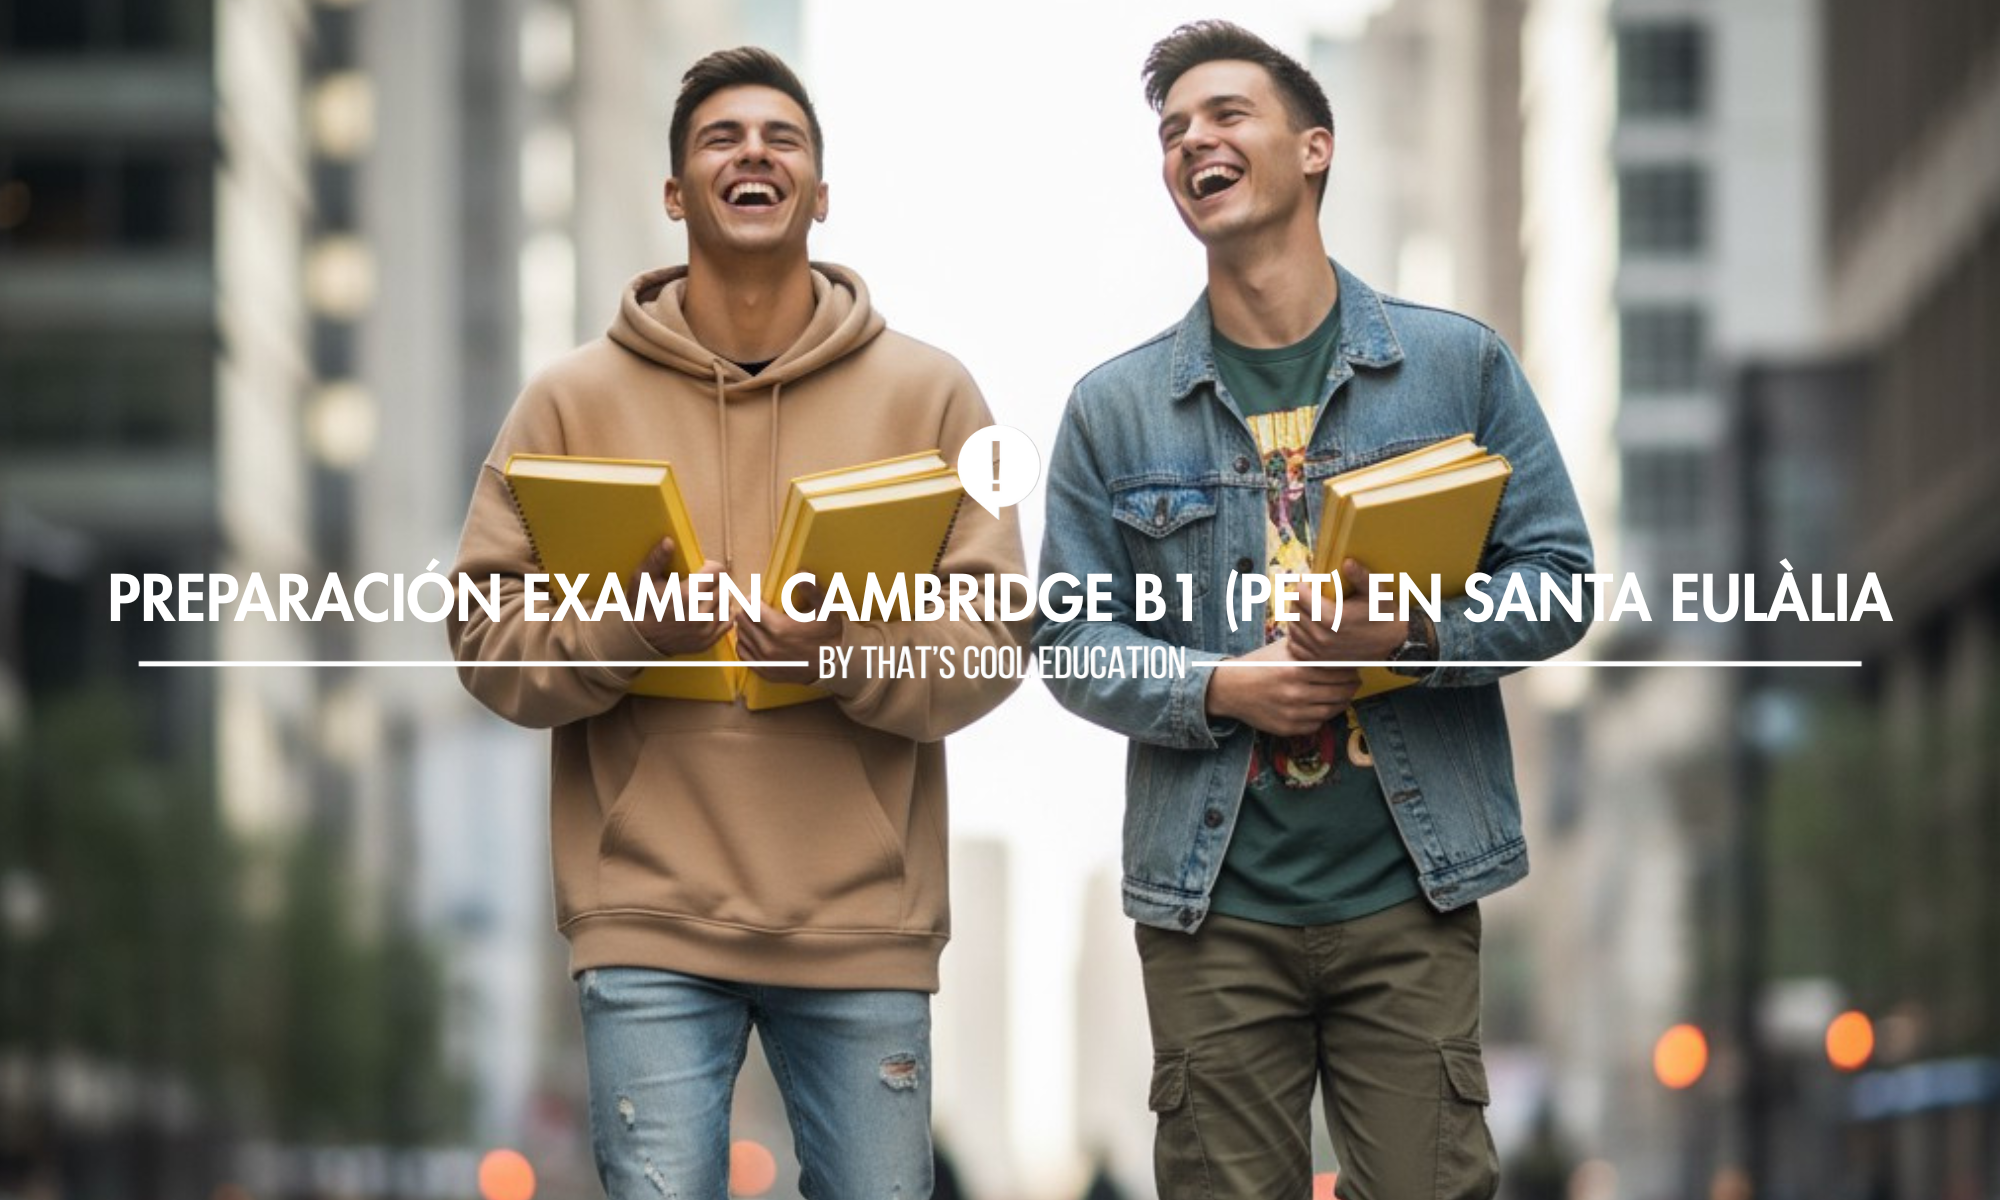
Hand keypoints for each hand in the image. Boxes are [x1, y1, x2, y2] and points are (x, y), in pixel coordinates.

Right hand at [630, 538, 733, 654]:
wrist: (638, 638)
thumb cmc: (640, 604)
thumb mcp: (643, 578)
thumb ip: (657, 559)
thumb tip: (669, 541)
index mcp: (686, 595)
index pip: (718, 572)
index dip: (712, 567)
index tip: (703, 568)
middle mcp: (699, 613)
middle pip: (724, 586)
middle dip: (715, 581)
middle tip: (702, 582)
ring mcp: (705, 629)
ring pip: (727, 603)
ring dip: (719, 596)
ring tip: (705, 595)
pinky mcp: (708, 641)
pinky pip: (728, 622)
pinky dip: (723, 613)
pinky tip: (710, 609)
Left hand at [736, 579, 845, 684]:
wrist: (836, 664)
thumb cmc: (829, 633)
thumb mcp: (825, 609)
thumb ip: (812, 590)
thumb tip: (801, 573)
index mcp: (779, 628)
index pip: (750, 608)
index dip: (751, 599)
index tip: (757, 596)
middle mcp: (768, 646)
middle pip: (742, 621)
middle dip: (747, 611)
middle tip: (755, 607)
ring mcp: (765, 662)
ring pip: (740, 637)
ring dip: (745, 627)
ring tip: (755, 621)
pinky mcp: (765, 672)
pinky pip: (743, 655)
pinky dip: (745, 644)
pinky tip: (754, 638)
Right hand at [1204, 638, 1360, 736]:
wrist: (1230, 689)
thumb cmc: (1259, 665)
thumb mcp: (1282, 649)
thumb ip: (1308, 646)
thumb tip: (1337, 638)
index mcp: (1296, 670)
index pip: (1339, 672)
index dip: (1350, 670)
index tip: (1353, 667)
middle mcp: (1296, 693)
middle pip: (1340, 692)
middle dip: (1351, 686)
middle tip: (1354, 681)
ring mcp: (1292, 713)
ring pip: (1331, 711)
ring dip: (1341, 702)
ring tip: (1342, 694)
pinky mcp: (1288, 728)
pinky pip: (1316, 724)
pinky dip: (1322, 716)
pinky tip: (1321, 706)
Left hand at [1287, 557, 1407, 662]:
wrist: (1393, 643)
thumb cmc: (1384, 613)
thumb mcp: (1376, 592)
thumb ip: (1360, 576)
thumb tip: (1347, 562)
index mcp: (1332, 618)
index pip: (1300, 596)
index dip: (1303, 585)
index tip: (1310, 581)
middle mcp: (1321, 637)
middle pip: (1294, 611)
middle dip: (1299, 599)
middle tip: (1310, 593)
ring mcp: (1319, 652)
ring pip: (1292, 628)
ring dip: (1296, 615)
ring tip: (1309, 608)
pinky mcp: (1319, 661)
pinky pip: (1295, 645)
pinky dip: (1297, 635)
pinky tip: (1308, 626)